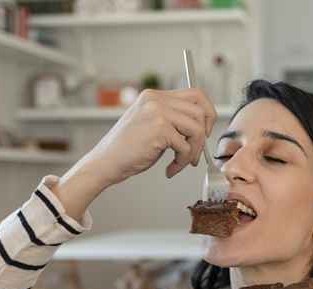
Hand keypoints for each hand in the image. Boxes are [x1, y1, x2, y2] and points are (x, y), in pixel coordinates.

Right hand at [67, 88, 217, 189]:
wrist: (105, 162)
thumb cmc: (126, 149)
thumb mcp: (150, 124)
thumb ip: (172, 119)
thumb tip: (201, 126)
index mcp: (154, 96)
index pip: (195, 94)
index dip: (207, 113)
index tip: (205, 132)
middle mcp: (156, 100)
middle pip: (200, 112)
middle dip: (203, 137)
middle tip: (195, 153)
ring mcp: (158, 113)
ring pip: (197, 130)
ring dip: (194, 152)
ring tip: (181, 163)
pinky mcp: (159, 129)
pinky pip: (186, 147)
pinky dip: (182, 162)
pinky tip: (170, 169)